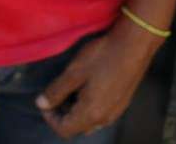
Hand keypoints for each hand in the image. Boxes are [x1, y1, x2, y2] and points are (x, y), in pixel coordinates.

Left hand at [36, 19, 161, 138]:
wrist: (135, 44)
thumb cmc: (102, 56)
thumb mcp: (74, 72)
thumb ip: (56, 91)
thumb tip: (41, 104)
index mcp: (91, 114)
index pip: (64, 130)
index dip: (50, 118)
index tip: (45, 101)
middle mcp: (105, 118)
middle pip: (77, 128)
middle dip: (63, 115)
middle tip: (56, 94)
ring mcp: (117, 111)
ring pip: (90, 121)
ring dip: (77, 111)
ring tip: (71, 89)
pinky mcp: (123, 101)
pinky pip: (102, 113)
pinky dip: (90, 106)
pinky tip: (88, 86)